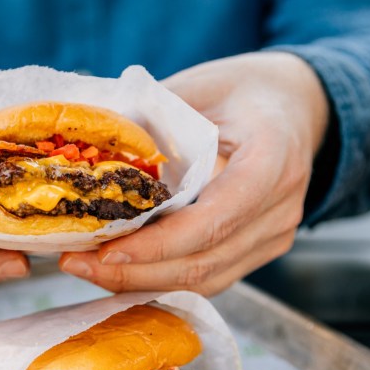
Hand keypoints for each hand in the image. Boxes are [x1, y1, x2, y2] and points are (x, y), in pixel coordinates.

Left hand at [59, 52, 328, 294]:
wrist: (292, 104)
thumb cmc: (241, 89)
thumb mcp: (196, 87)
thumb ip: (151, 121)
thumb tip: (86, 152)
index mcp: (273, 158)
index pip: (214, 218)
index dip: (159, 244)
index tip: (107, 251)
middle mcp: (281, 207)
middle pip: (205, 261)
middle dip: (135, 271)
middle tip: (76, 264)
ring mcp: (275, 234)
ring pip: (205, 280)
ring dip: (142, 282)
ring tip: (86, 270)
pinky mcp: (261, 249)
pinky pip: (209, 277)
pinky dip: (161, 279)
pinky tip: (118, 272)